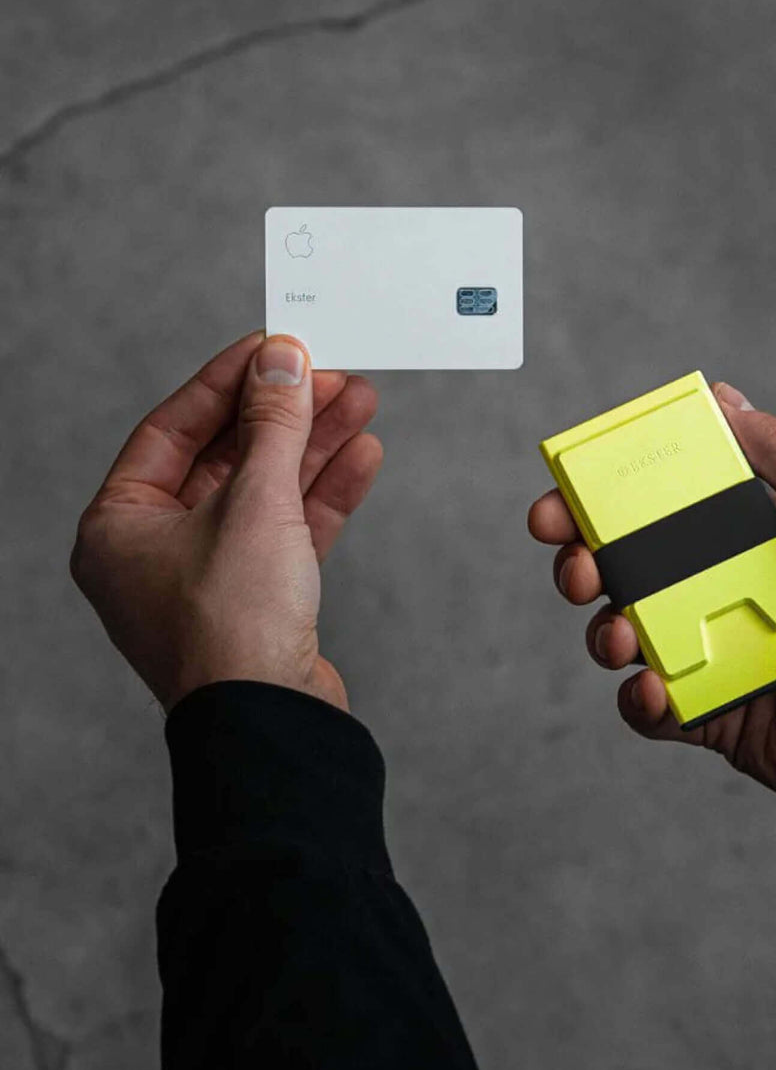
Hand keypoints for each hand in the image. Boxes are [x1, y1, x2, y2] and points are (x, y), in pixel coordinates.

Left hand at [70, 332, 383, 712]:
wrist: (271, 721)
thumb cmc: (234, 626)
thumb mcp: (255, 502)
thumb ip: (273, 426)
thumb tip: (283, 363)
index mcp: (121, 525)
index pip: (173, 428)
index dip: (226, 381)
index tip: (271, 348)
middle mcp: (159, 548)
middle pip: (227, 457)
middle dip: (285, 415)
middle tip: (332, 374)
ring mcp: (212, 575)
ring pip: (267, 491)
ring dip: (314, 447)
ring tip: (361, 403)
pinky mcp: (260, 597)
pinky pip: (291, 529)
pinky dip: (325, 494)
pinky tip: (361, 457)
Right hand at [528, 381, 775, 818]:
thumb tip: (722, 400)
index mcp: (743, 535)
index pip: (657, 505)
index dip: (602, 498)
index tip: (566, 496)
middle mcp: (717, 588)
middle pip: (622, 567)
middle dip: (582, 561)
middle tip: (580, 566)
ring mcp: (709, 652)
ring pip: (621, 634)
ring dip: (602, 632)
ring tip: (620, 637)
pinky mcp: (710, 713)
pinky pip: (649, 708)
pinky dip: (638, 702)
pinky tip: (655, 693)